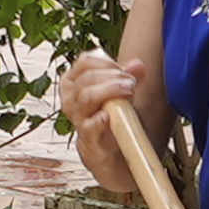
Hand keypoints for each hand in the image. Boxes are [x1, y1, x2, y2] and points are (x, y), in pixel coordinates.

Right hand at [58, 51, 144, 186]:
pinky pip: (88, 126)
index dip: (107, 62)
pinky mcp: (87, 137)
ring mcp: (76, 118)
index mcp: (73, 82)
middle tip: (131, 82)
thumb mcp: (117, 90)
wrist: (105, 146)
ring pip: (87, 96)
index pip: (85, 61)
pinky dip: (98, 120)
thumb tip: (138, 65)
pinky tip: (108, 116)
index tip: (124, 70)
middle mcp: (70, 98)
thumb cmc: (108, 112)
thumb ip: (127, 76)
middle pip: (87, 78)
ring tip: (129, 92)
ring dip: (110, 90)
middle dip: (113, 76)